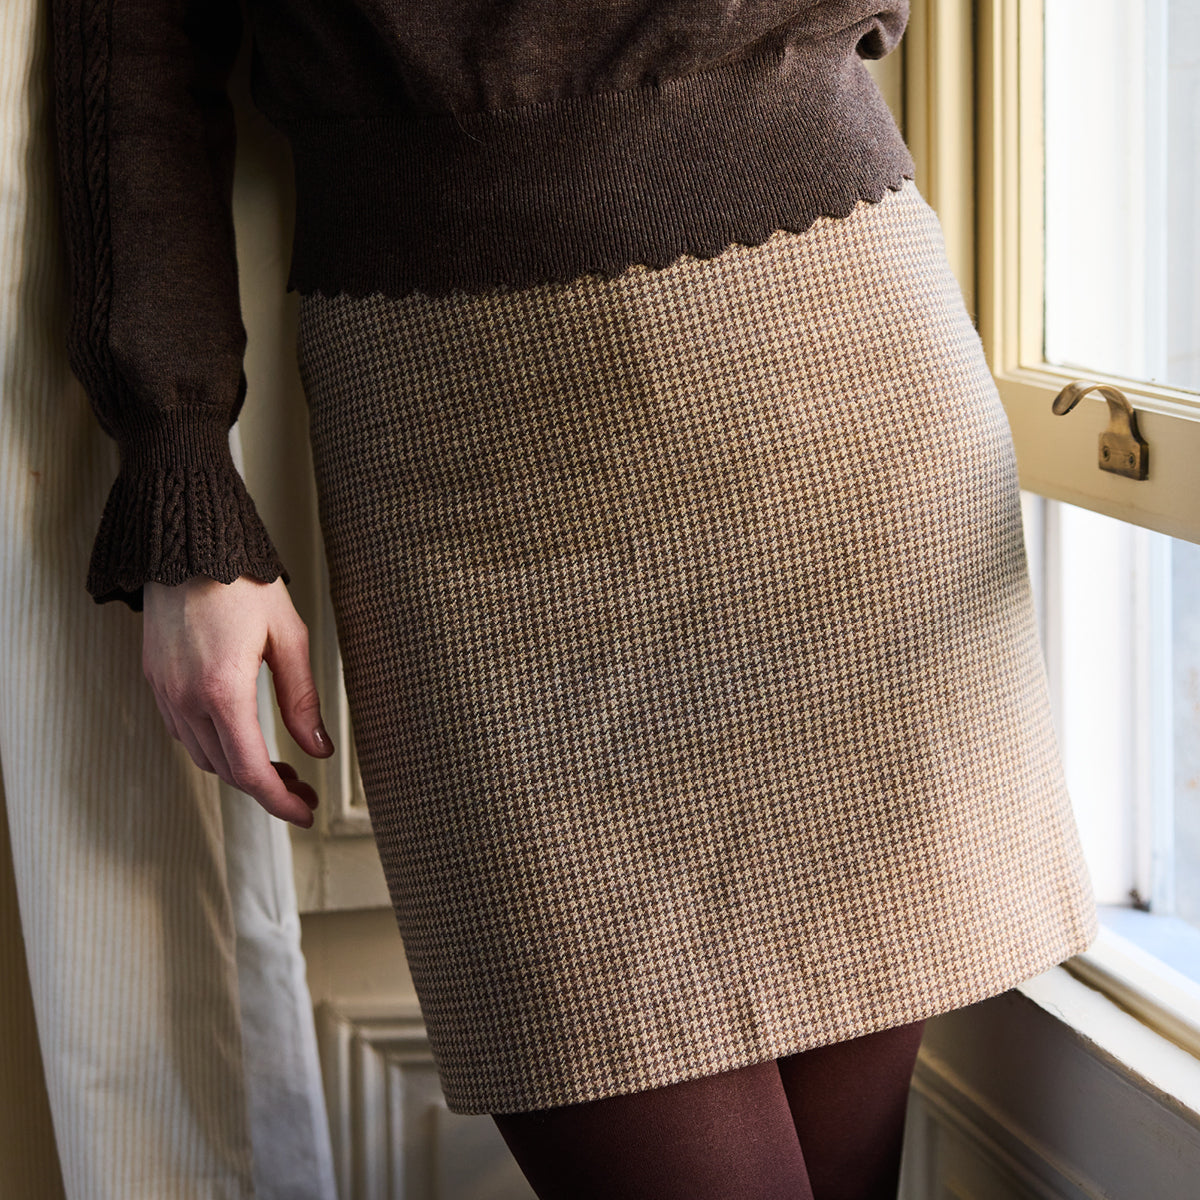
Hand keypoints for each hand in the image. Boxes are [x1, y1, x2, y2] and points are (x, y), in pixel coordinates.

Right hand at [142, 574, 333, 827]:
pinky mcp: (155, 680)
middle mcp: (185, 699)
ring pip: (203, 756)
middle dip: (267, 789)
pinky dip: (215, 747)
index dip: (281, 801)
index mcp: (222, 691)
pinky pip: (184, 732)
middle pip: (227, 770)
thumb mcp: (289, 637)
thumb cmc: (241, 581)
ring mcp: (164, 691)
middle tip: (303, 790)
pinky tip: (241, 738)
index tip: (306, 811)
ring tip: (279, 768)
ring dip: (240, 770)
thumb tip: (319, 748)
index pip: (251, 771)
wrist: (188, 544)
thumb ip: (302, 699)